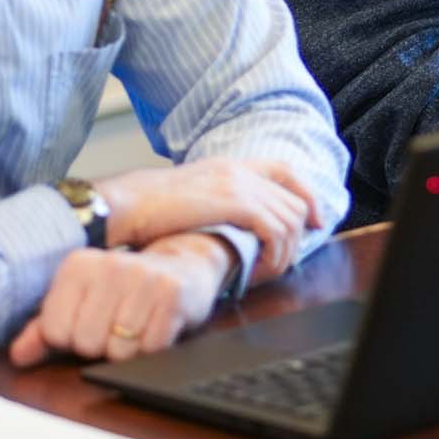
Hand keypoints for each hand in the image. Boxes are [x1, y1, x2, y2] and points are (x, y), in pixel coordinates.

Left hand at [8, 235, 228, 366]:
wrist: (185, 266)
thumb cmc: (126, 290)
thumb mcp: (82, 301)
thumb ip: (45, 329)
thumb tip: (18, 356)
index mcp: (78, 265)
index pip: (54, 331)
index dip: (71, 338)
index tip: (89, 322)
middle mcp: (109, 266)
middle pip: (86, 343)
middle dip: (100, 345)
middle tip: (116, 325)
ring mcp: (143, 278)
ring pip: (118, 351)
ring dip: (128, 349)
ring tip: (137, 325)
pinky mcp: (172, 295)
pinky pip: (150, 349)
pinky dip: (153, 348)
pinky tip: (156, 326)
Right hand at [97, 158, 319, 284]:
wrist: (124, 205)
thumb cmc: (144, 210)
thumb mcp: (186, 198)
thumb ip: (212, 203)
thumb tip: (228, 226)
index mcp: (228, 165)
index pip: (284, 170)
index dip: (306, 194)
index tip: (314, 220)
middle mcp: (239, 170)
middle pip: (293, 201)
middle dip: (297, 236)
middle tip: (283, 263)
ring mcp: (239, 185)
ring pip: (289, 219)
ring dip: (284, 252)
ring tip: (265, 273)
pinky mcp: (236, 203)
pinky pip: (276, 231)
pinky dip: (274, 254)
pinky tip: (258, 271)